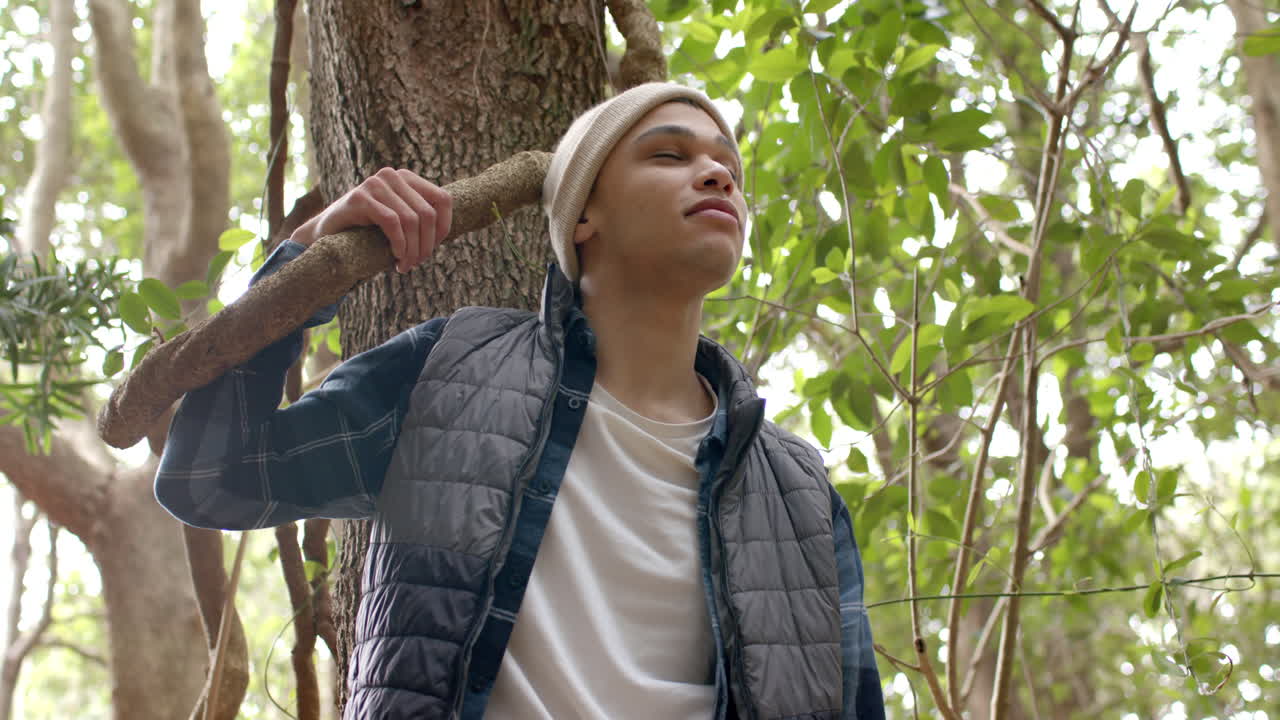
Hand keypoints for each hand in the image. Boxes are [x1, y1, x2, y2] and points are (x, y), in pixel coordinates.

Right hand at [293, 168, 452, 273]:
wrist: (326, 235)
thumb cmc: (367, 233)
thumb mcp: (399, 223)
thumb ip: (420, 220)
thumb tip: (450, 231)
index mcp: (407, 178)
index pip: (443, 200)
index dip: (444, 228)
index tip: (433, 249)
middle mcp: (392, 176)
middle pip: (427, 214)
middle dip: (426, 245)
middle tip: (415, 264)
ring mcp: (375, 183)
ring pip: (412, 220)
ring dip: (412, 250)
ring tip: (405, 266)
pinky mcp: (360, 197)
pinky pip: (392, 223)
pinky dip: (399, 245)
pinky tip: (396, 259)